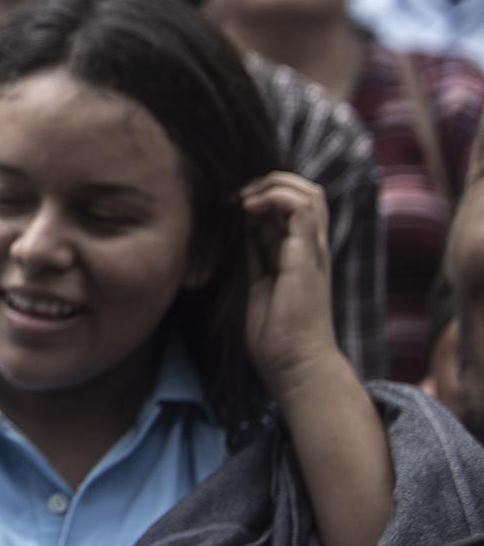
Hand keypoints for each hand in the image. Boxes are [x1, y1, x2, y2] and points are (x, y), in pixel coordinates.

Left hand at [243, 172, 340, 389]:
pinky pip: (302, 208)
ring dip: (272, 185)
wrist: (294, 363)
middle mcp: (310, 247)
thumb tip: (243, 229)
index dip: (263, 195)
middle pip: (306, 192)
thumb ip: (256, 254)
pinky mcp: (308, 256)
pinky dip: (274, 197)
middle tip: (238, 197)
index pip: (291, 206)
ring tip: (244, 200)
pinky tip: (249, 209)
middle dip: (270, 182)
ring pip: (309, 193)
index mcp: (299, 253)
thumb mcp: (258, 282)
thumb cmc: (275, 333)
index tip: (231, 204)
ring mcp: (313, 250)